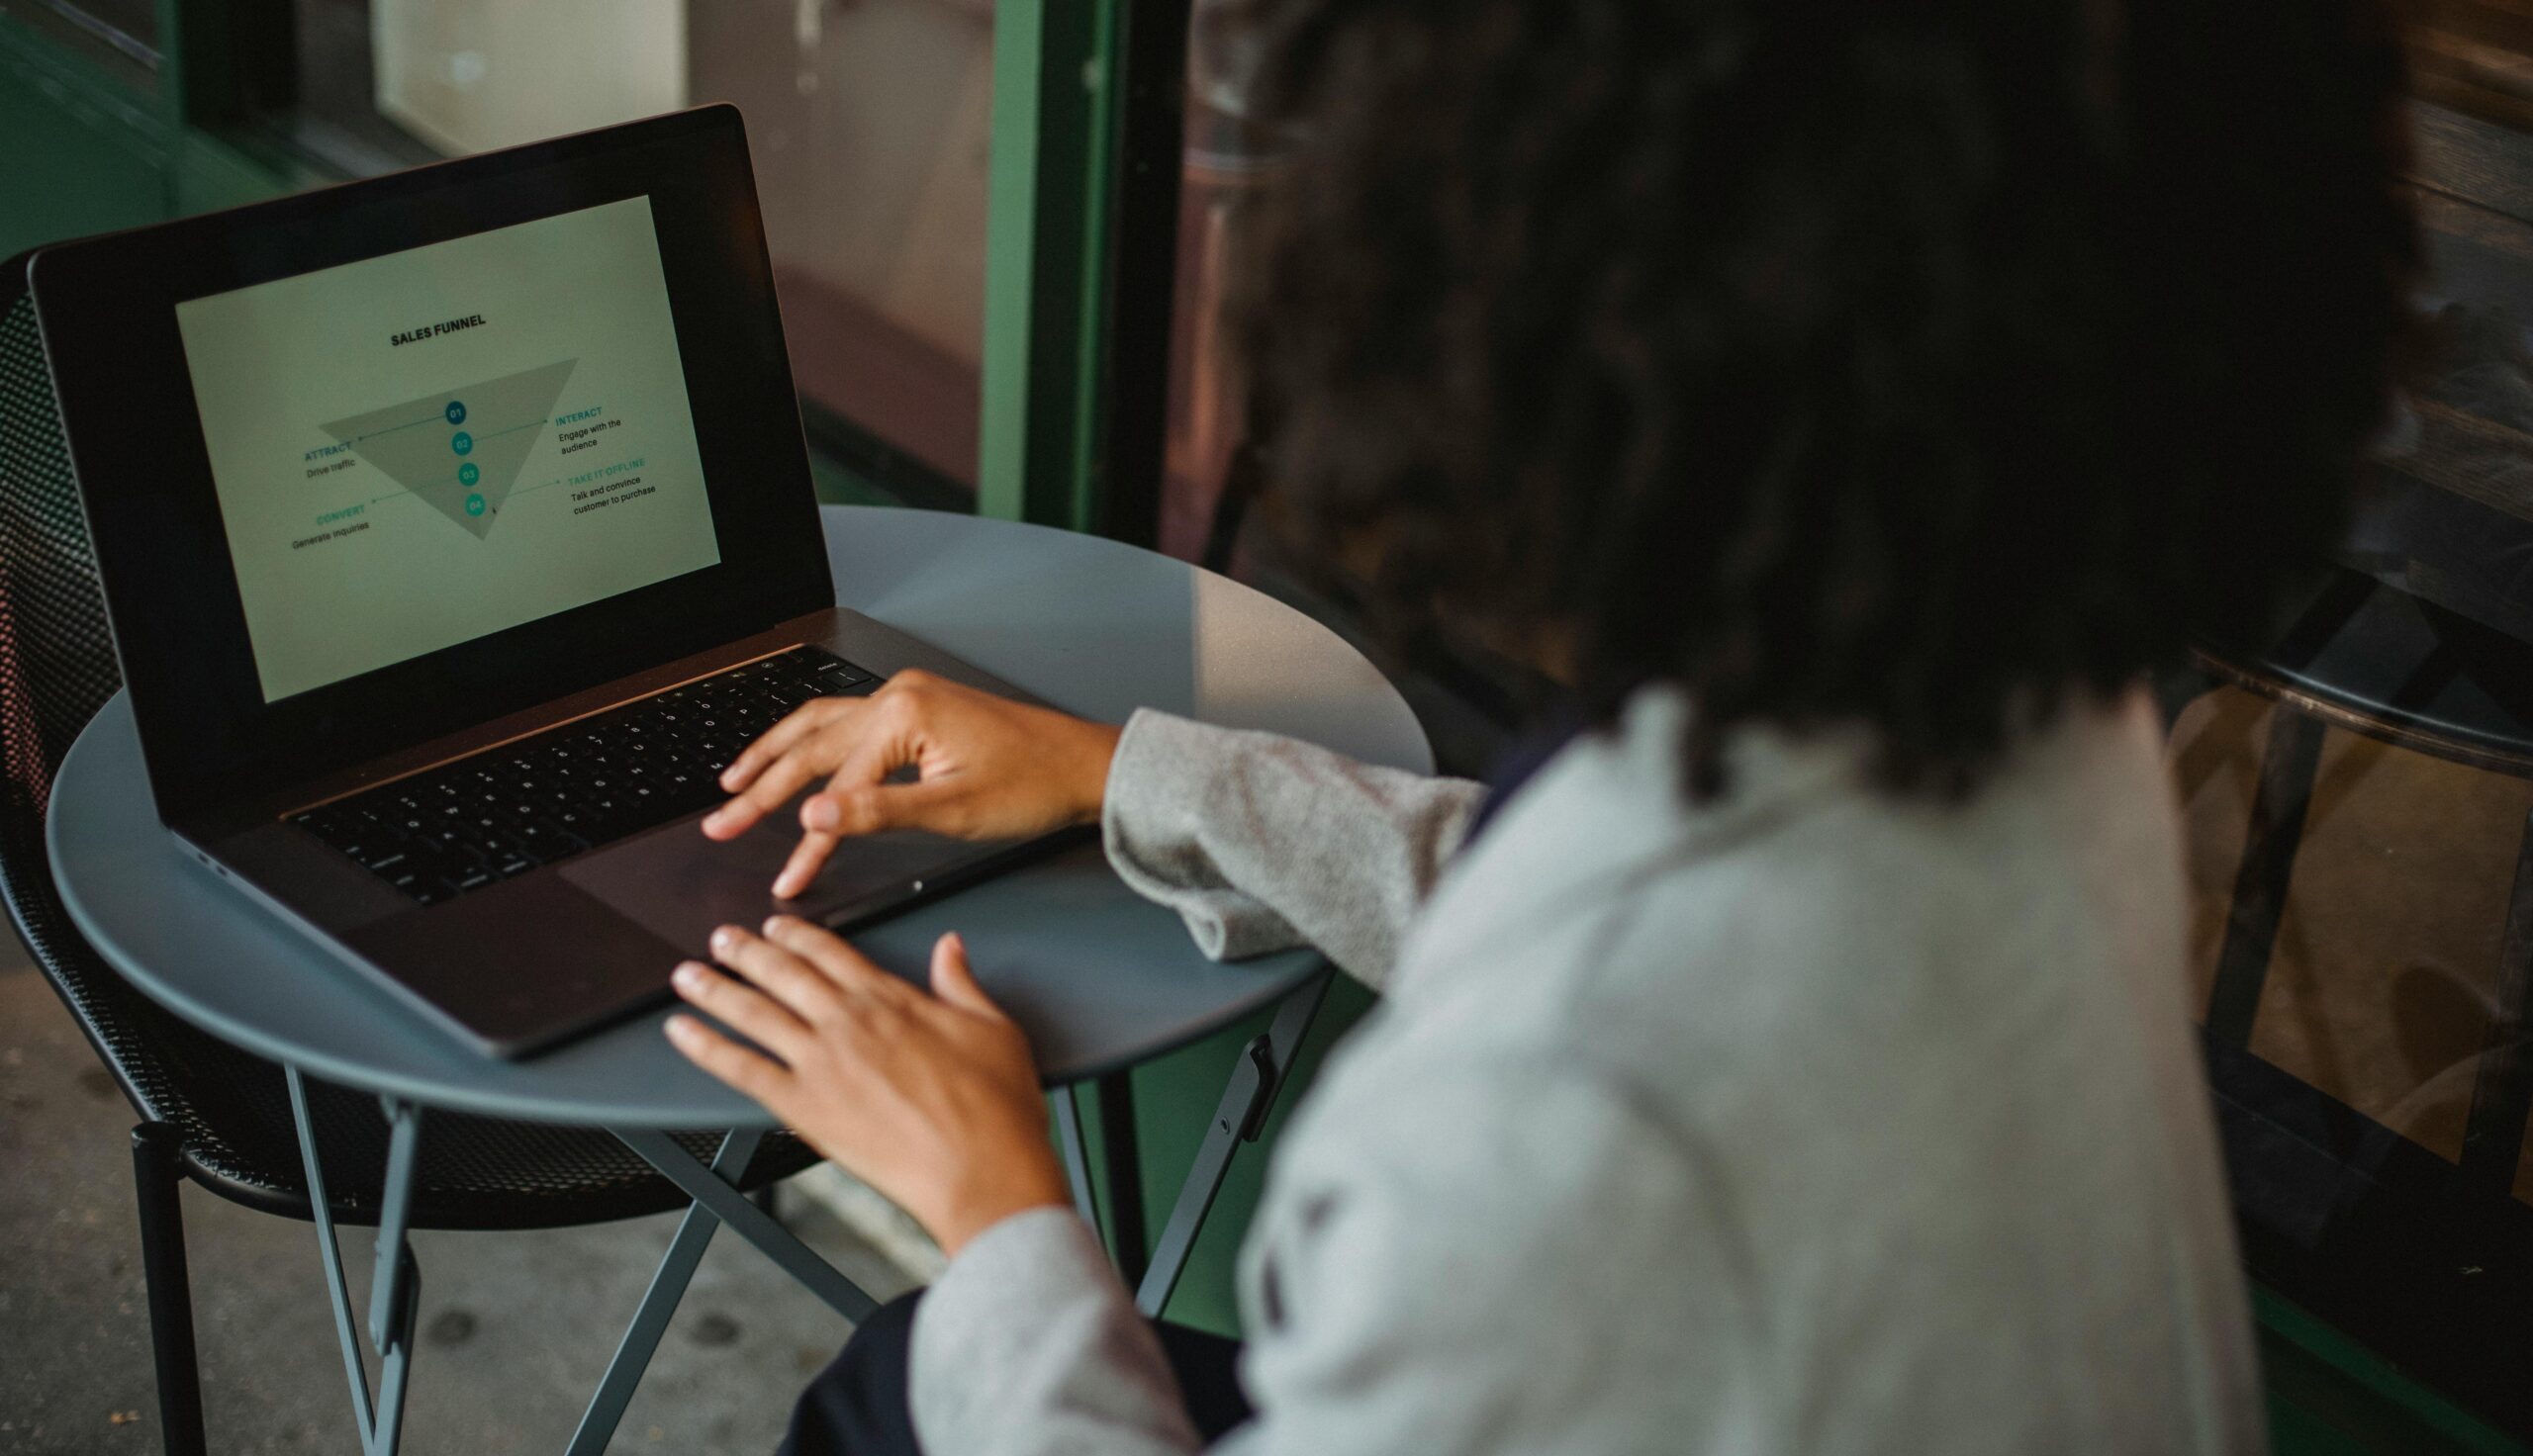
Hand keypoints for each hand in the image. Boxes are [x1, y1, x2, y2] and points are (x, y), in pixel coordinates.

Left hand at [665, 916, 1070, 1255]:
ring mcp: (821, 1063)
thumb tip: (949, 948)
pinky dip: (707, 1047)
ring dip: (715, 988)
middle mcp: (848, 1022)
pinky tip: (682, 1033)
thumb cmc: (995, 1109)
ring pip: (754, 1012)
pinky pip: (741, 1068)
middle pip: (783, 973)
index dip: (798, 936)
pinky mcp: (804, 1106)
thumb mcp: (993, 1029)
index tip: (776, 927)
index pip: (832, 953)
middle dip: (746, 952)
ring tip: (687, 975)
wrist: (981, 1170)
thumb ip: (962, 984)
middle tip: (720, 938)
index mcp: (891, 999)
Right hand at [701, 670, 1123, 897]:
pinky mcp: (917, 707)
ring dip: (775, 752)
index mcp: (903, 713)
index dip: (808, 842)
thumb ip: (878, 814)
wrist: (1084, 766)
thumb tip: (815, 816)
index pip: (836, 787)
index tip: (786, 879)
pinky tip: (796, 756)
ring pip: (821, 724)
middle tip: (720, 821)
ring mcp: (906, 696)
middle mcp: (897, 694)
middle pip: (811, 745)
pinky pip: (847, 723)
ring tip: (734, 780)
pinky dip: (811, 743)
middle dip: (761, 787)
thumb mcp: (953, 811)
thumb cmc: (1034, 786)